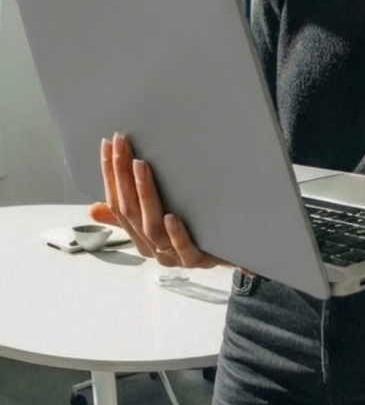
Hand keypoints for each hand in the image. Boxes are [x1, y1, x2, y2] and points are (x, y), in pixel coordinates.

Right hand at [90, 133, 227, 270]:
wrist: (230, 255)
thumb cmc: (193, 236)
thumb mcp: (156, 221)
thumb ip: (129, 215)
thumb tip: (94, 208)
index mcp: (139, 235)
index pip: (117, 202)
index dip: (110, 174)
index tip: (108, 144)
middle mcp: (152, 245)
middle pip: (130, 211)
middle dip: (122, 175)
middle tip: (121, 145)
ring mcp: (173, 254)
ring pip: (152, 227)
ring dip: (145, 194)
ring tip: (141, 166)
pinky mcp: (196, 259)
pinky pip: (183, 249)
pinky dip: (176, 233)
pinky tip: (171, 217)